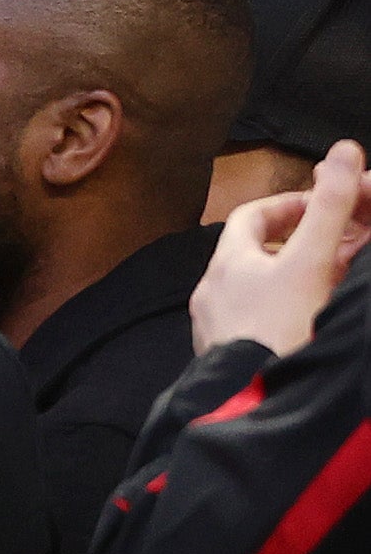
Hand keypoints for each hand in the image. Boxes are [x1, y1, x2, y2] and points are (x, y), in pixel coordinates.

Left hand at [191, 139, 370, 355]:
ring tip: (327, 288)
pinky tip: (306, 329)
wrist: (257, 404)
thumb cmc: (283, 329)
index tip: (323, 210)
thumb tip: (344, 149)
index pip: (251, 216)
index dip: (289, 206)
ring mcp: (214, 330)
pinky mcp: (225, 362)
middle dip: (294, 247)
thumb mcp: (312, 261)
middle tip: (335, 249)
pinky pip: (252, 327)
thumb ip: (330, 207)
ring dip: (288, 284)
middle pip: (252, 256)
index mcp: (227, 263)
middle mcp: (210, 294)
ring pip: (253, 294)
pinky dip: (280, 317)